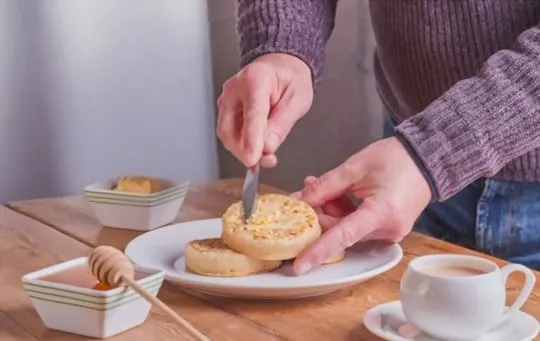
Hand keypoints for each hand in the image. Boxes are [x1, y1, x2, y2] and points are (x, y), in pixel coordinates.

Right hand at [216, 53, 312, 167]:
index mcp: (256, 79)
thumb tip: (267, 147)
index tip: (253, 158)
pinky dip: (242, 146)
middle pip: (230, 128)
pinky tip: (256, 151)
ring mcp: (227, 100)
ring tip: (265, 157)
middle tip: (266, 161)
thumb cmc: (290, 79)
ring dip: (243, 151)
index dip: (251, 139)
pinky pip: (229, 133)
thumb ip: (282, 124)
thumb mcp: (298, 100)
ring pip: (227, 134)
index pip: (251, 114)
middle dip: (245, 150)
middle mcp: (235, 88)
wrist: (282, 67)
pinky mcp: (226, 110)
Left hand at [292, 137, 431, 274]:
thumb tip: (300, 201)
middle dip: (321, 213)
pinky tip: (338, 194)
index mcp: (381, 213)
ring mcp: (391, 232)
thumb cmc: (395, 158)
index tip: (300, 266)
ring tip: (324, 185)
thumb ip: (325, 186)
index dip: (319, 251)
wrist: (426, 159)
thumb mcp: (355, 167)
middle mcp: (388, 230)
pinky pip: (359, 226)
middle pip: (342, 231)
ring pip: (348, 229)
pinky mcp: (389, 230)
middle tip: (307, 190)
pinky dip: (346, 213)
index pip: (343, 236)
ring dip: (332, 211)